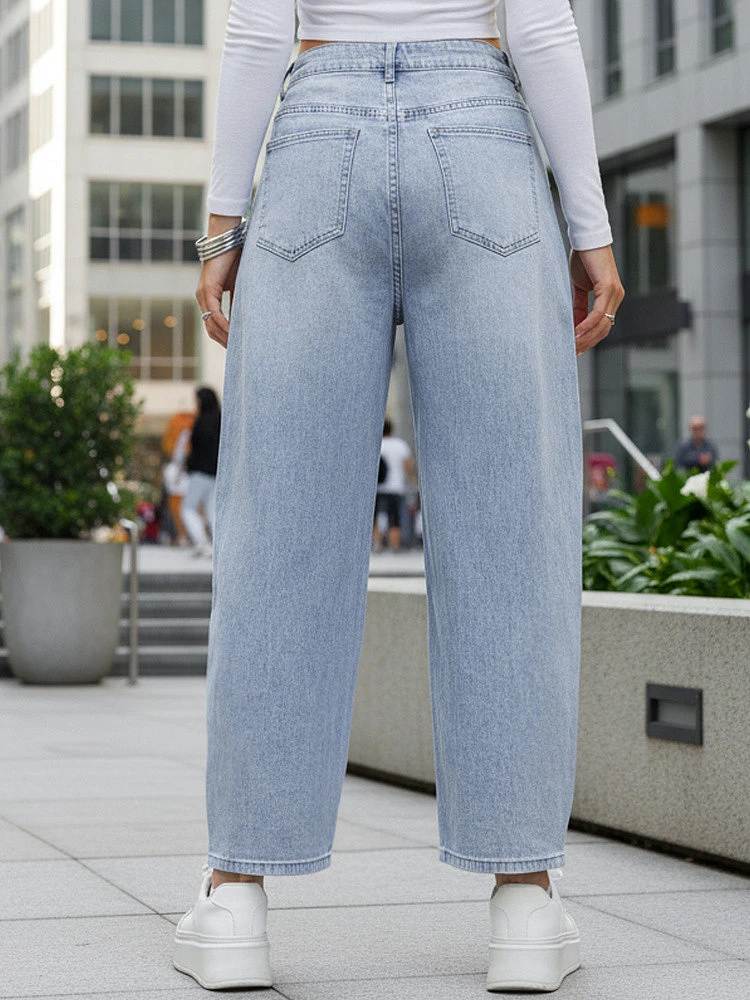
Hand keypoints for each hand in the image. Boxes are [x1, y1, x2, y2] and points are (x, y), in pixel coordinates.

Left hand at [195, 214, 243, 349]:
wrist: (226, 239)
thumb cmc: (234, 258)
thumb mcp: (239, 285)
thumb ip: (239, 300)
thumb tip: (247, 316)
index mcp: (209, 298)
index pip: (213, 325)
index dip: (223, 338)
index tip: (235, 348)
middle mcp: (203, 298)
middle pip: (210, 329)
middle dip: (224, 342)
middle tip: (237, 353)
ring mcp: (203, 295)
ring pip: (211, 324)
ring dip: (224, 336)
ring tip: (237, 346)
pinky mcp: (207, 290)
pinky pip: (215, 313)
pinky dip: (223, 324)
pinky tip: (233, 332)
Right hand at [569, 244, 624, 355]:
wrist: (586, 237)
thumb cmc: (583, 258)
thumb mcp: (579, 286)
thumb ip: (579, 305)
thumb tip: (575, 323)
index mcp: (611, 297)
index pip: (602, 325)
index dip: (590, 339)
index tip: (576, 349)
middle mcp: (617, 297)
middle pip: (604, 329)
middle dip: (588, 343)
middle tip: (572, 352)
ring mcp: (615, 293)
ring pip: (602, 324)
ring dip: (587, 337)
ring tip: (572, 346)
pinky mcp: (608, 287)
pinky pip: (598, 313)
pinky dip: (587, 324)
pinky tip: (576, 332)